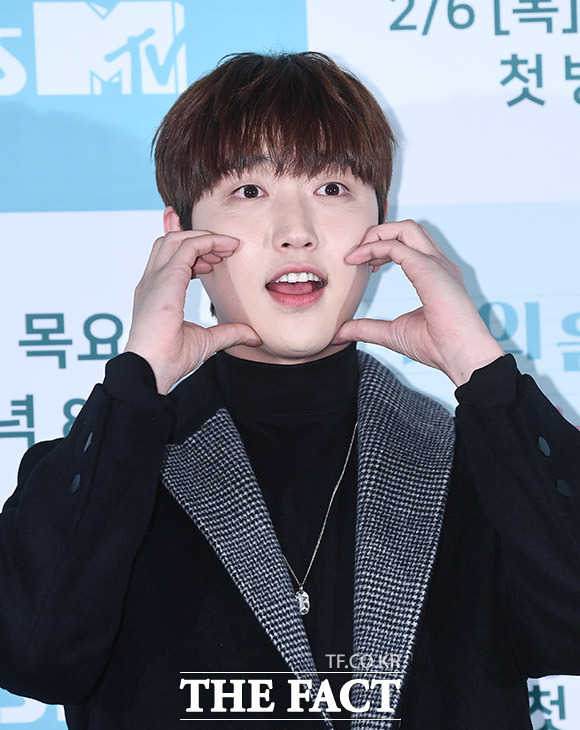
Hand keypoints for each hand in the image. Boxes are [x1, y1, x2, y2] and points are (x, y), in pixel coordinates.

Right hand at [124, 230, 260, 393]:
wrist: (151, 370)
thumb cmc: (169, 359)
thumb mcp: (207, 341)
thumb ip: (230, 333)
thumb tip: (253, 336)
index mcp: (156, 293)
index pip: (170, 259)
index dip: (195, 254)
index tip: (217, 262)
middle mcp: (152, 282)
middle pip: (170, 242)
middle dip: (200, 239)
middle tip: (227, 249)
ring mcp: (155, 279)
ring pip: (176, 239)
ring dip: (204, 238)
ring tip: (228, 247)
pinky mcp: (165, 280)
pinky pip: (186, 248)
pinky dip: (206, 243)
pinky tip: (224, 250)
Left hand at [333, 220, 503, 386]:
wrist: (461, 357)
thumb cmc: (438, 347)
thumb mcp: (391, 334)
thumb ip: (366, 328)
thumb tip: (339, 333)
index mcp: (435, 275)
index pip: (408, 244)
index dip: (382, 248)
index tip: (364, 266)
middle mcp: (438, 264)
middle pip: (407, 229)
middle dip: (378, 234)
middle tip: (356, 255)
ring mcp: (437, 264)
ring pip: (405, 228)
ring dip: (376, 235)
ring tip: (356, 254)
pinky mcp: (429, 269)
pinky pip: (397, 246)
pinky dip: (374, 247)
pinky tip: (357, 260)